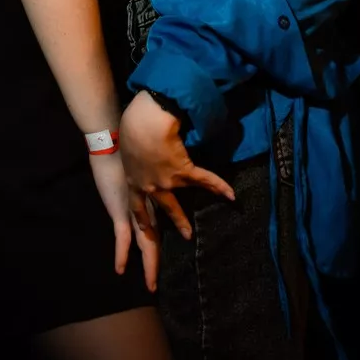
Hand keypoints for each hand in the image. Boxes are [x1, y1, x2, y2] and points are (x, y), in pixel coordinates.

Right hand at [88, 151, 159, 291]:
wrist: (113, 144)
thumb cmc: (125, 151)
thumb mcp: (138, 168)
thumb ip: (145, 176)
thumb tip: (149, 176)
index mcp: (149, 200)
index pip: (157, 227)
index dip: (159, 244)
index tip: (161, 257)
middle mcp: (145, 209)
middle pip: (153, 240)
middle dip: (155, 263)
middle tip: (156, 285)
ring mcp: (134, 211)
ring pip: (146, 243)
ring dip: (149, 265)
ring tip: (152, 285)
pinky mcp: (120, 210)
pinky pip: (123, 237)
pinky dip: (122, 254)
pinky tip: (120, 269)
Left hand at [119, 91, 234, 239]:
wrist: (147, 123)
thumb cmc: (132, 125)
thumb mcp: (128, 142)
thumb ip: (134, 151)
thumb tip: (138, 146)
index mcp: (133, 178)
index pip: (136, 203)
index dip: (141, 217)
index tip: (145, 228)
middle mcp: (149, 185)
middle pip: (160, 208)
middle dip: (165, 223)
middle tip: (173, 237)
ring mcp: (166, 181)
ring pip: (175, 204)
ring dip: (182, 220)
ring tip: (189, 234)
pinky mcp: (183, 171)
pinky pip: (204, 180)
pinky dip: (218, 186)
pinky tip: (230, 194)